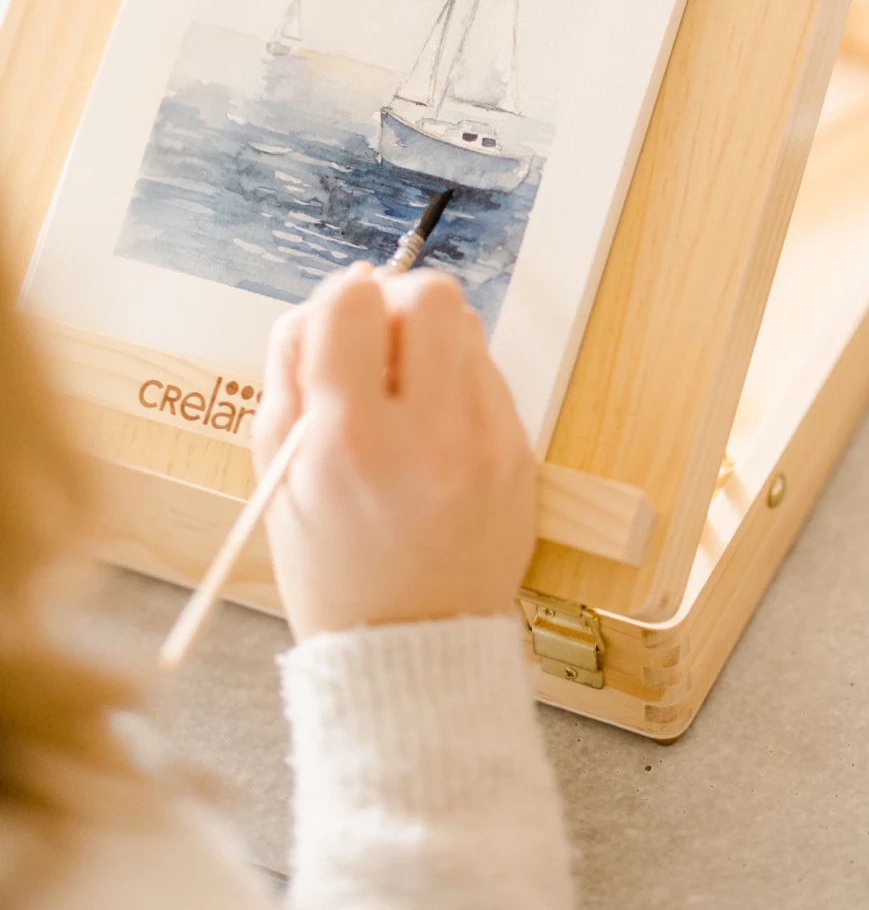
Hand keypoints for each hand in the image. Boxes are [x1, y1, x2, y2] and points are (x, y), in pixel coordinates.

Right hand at [253, 261, 535, 640]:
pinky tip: (437, 430)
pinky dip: (459, 383)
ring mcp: (484, 445)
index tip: (339, 328)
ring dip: (432, 340)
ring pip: (468, 326)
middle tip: (382, 347)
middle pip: (431, 295)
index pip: (353, 303)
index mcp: (347, 442)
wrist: (411, 649)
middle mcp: (424, 436)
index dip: (341, 302)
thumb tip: (336, 289)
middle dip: (399, 304)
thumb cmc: (331, 564)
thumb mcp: (277, 475)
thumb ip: (291, 372)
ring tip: (408, 394)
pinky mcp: (520, 455)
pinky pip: (491, 375)